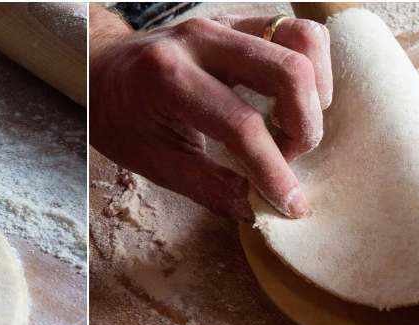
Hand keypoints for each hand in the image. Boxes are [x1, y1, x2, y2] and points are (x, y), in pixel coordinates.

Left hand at [89, 8, 330, 219]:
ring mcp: (224, 22)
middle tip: (289, 158)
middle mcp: (201, 40)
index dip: (273, 170)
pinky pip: (295, 32)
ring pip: (301, 39)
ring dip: (315, 91)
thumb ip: (206, 186)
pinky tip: (294, 102)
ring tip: (294, 128)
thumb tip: (255, 210)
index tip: (291, 205)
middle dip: (304, 126)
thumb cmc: (121, 118)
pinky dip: (310, 67)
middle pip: (288, 71)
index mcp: (169, 77)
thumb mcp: (152, 161)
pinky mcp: (240, 20)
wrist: (102, 68)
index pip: (241, 124)